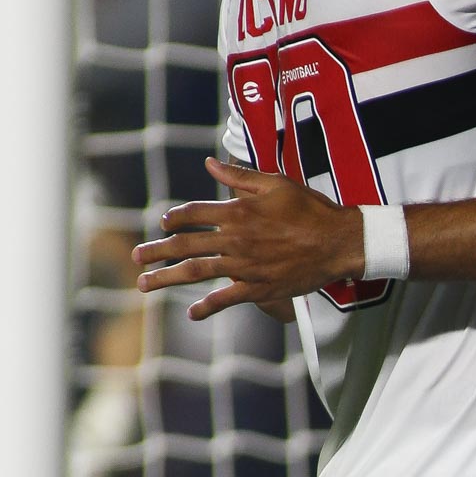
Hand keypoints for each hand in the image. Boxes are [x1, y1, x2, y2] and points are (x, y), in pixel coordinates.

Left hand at [133, 157, 364, 320]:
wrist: (339, 241)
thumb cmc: (311, 209)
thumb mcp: (277, 184)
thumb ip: (240, 176)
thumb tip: (210, 164)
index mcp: (238, 211)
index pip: (193, 214)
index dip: (174, 219)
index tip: (164, 224)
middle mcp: (235, 239)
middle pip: (185, 245)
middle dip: (156, 251)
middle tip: (137, 257)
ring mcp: (244, 265)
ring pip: (195, 272)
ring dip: (166, 278)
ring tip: (145, 284)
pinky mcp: (258, 287)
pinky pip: (225, 299)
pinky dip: (207, 307)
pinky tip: (192, 312)